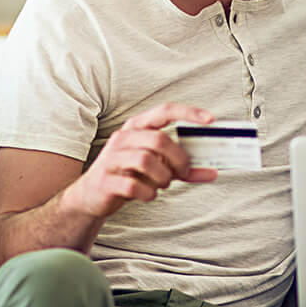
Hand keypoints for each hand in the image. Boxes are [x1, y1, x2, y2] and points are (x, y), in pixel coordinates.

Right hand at [62, 103, 217, 218]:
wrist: (92, 195)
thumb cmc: (129, 175)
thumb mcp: (157, 167)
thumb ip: (183, 169)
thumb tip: (214, 172)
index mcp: (137, 127)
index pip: (164, 111)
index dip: (188, 112)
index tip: (210, 119)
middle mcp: (123, 138)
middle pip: (159, 140)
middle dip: (178, 159)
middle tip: (182, 172)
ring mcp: (111, 158)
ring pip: (146, 161)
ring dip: (163, 177)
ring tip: (163, 183)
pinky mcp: (105, 180)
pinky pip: (134, 185)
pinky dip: (149, 193)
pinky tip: (149, 194)